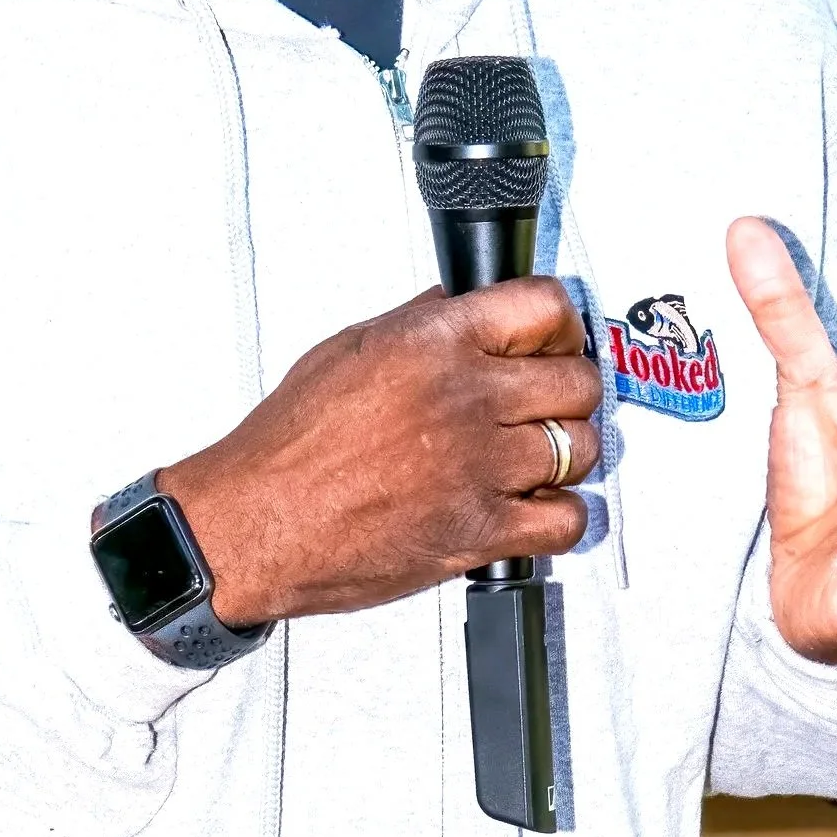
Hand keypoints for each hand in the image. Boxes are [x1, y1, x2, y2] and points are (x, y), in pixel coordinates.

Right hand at [159, 280, 602, 626]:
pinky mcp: (481, 531)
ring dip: (567, 455)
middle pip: (575, 381)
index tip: (558, 341)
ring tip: (538, 460)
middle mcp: (466, 398)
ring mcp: (480, 467)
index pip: (544, 307)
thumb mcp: (346, 349)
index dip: (560, 326)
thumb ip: (415, 323)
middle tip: (552, 405)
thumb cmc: (287, 448)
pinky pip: (566, 521)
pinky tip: (536, 508)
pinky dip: (561, 516)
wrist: (256, 524)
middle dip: (568, 393)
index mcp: (434, 343)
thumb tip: (456, 305)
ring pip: (580, 449)